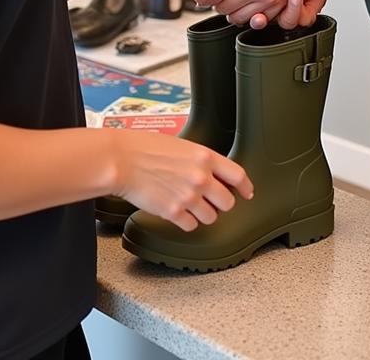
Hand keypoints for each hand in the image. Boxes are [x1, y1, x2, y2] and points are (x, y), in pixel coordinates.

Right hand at [109, 129, 252, 231]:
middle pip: (228, 202)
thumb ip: (198, 159)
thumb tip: (208, 171)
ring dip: (203, 214)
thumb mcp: (179, 144)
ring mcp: (188, 197)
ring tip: (190, 205)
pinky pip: (191, 225)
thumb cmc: (144, 147)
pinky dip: (186, 221)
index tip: (247, 192)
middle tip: (210, 200)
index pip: (237, 175)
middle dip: (220, 203)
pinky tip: (178, 212)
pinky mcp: (173, 212)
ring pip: (211, 217)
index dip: (245, 187)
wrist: (121, 160)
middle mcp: (201, 178)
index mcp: (204, 157)